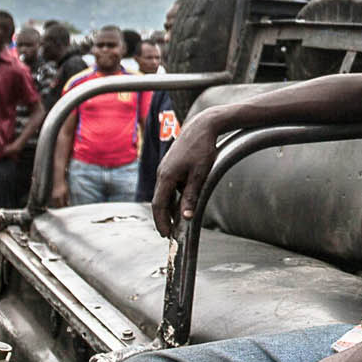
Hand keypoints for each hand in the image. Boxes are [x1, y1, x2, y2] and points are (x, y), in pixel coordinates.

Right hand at [150, 112, 221, 237]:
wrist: (202, 126)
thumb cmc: (202, 149)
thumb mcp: (199, 175)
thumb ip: (190, 196)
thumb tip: (185, 217)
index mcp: (166, 176)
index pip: (159, 205)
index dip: (161, 221)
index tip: (166, 234)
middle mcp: (162, 172)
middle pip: (159, 200)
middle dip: (163, 218)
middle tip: (169, 233)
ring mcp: (165, 168)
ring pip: (164, 193)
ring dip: (169, 207)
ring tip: (177, 222)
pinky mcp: (170, 165)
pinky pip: (169, 185)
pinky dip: (173, 197)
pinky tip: (182, 202)